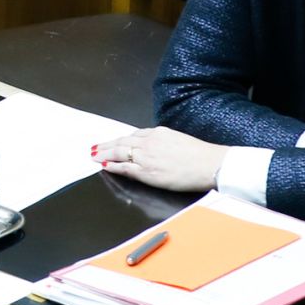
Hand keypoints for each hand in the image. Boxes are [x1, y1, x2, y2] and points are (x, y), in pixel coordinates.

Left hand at [92, 127, 229, 192]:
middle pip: (122, 142)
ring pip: (119, 153)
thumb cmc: (200, 155)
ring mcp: (147, 156)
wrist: (209, 164)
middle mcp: (149, 142)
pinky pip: (125, 167)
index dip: (121, 139)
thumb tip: (157, 148)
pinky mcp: (147, 171)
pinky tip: (105, 166)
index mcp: (158, 133)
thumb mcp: (179, 140)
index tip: (113, 141)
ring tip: (94, 156)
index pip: (134, 135)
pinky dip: (113, 166)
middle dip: (107, 145)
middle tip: (94, 148)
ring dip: (104, 154)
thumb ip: (164, 142)